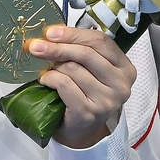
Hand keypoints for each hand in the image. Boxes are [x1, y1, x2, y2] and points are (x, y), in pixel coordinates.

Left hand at [28, 25, 136, 148]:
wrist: (80, 128)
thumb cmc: (82, 91)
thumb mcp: (87, 68)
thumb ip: (77, 49)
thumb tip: (50, 33)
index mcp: (124, 67)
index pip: (100, 41)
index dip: (73, 34)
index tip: (50, 32)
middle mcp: (121, 84)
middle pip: (86, 54)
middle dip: (56, 47)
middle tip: (35, 45)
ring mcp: (107, 100)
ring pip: (72, 69)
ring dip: (53, 67)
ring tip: (47, 71)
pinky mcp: (90, 112)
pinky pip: (64, 84)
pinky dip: (50, 79)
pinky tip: (46, 81)